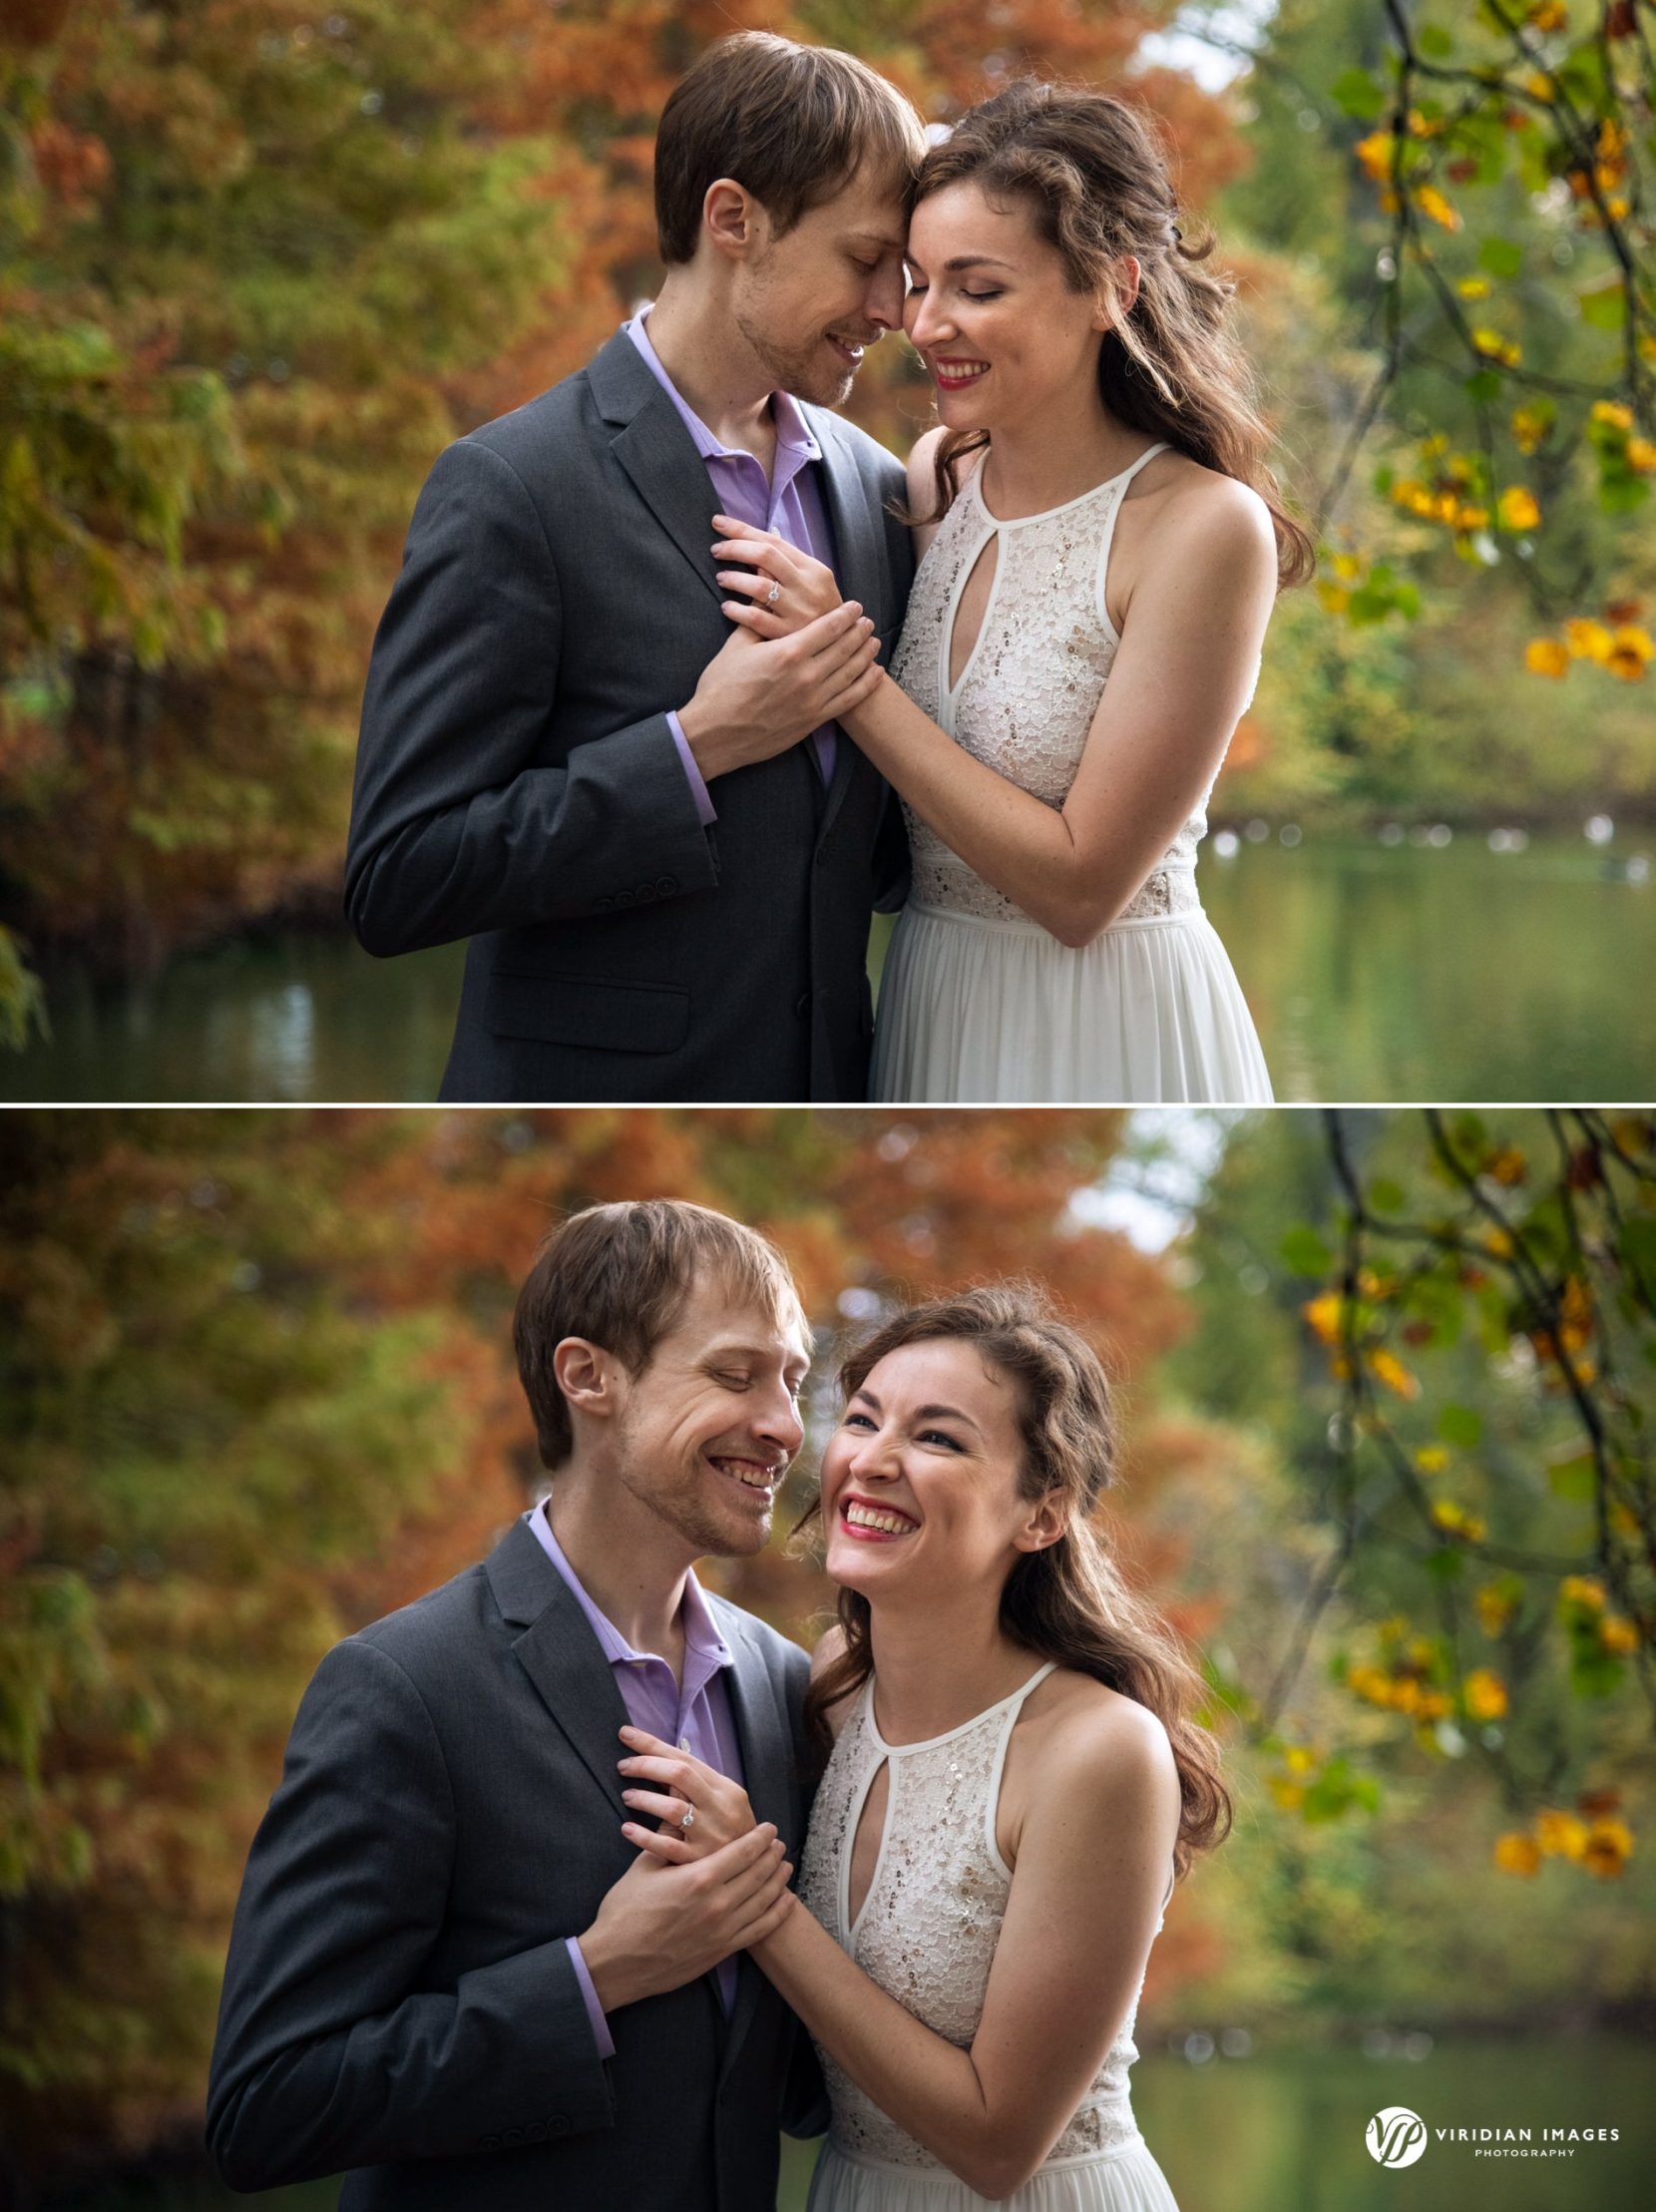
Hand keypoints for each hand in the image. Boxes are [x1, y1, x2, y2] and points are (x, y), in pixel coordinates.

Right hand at [577, 1821, 794, 2012]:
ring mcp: (723, 1931)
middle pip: (758, 1873)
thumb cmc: (625, 1912)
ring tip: (785, 1866)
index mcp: (699, 1878)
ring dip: (779, 1880)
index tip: (769, 1828)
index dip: (760, 1837)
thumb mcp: (644, 1866)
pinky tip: (786, 1902)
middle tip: (779, 1843)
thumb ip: (668, 1835)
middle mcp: (718, 1904)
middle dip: (772, 1855)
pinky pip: (759, 1930)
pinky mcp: (722, 1951)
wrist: (616, 1963)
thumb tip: (677, 1804)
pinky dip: (777, 1914)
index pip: (742, 1851)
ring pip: (764, 1900)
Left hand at [617, 1726, 756, 1860]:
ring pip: (673, 1809)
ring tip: (627, 1796)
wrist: (752, 1868)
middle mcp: (720, 1809)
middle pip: (680, 1775)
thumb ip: (694, 1783)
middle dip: (646, 1765)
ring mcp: (710, 1836)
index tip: (626, 1734)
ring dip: (645, 1799)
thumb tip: (656, 1756)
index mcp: (725, 1789)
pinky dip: (644, 1836)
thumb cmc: (727, 1828)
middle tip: (623, 1765)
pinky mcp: (697, 1862)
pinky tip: (627, 1829)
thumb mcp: (720, 1801)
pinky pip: (666, 1846)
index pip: (684, 1758)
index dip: (652, 1744)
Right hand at [677, 600, 881, 781]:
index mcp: (789, 652)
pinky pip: (850, 700)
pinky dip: (866, 684)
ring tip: (873, 642)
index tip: (855, 606)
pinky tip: (874, 673)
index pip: (829, 626)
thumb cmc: (721, 687)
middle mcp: (807, 675)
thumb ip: (757, 615)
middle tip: (868, 622)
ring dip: (866, 654)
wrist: (716, 734)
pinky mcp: (815, 720)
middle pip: (845, 647)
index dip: (846, 614)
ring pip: (852, 671)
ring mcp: (814, 700)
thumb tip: (766, 587)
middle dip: (860, 631)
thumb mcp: (737, 645)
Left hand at [712, 516, 843, 639]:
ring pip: (759, 587)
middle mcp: (808, 587)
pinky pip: (756, 619)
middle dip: (735, 549)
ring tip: (721, 578)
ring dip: (735, 579)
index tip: (718, 523)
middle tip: (716, 550)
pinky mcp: (788, 635)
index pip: (773, 541)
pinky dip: (737, 611)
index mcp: (813, 569)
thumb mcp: (811, 582)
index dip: (742, 530)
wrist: (841, 644)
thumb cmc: (818, 609)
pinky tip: (727, 607)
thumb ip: (786, 565)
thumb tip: (751, 541)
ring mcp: (799, 612)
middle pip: (764, 556)